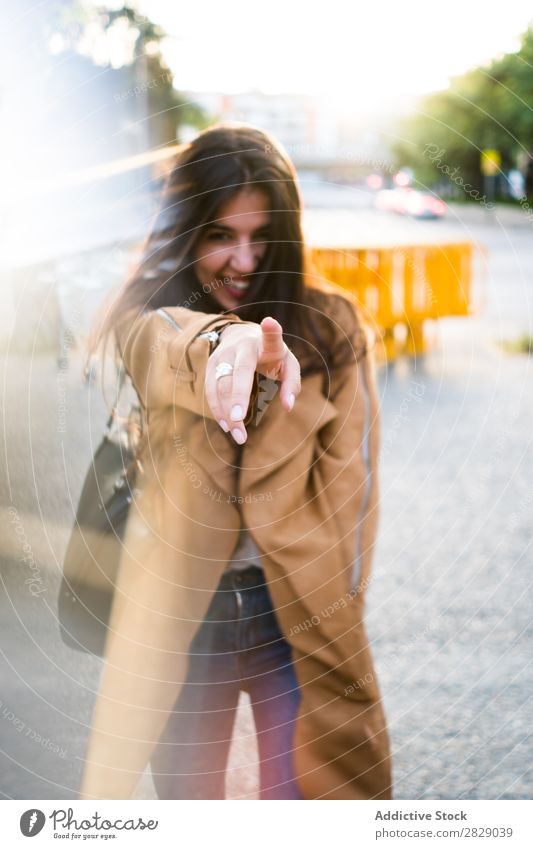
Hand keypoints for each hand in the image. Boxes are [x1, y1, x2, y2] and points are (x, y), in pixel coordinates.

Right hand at [204, 317, 300, 443]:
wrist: (242, 336)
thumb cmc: (272, 355)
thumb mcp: (288, 365)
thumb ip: (292, 384)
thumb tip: (288, 407)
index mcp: (266, 343)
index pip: (270, 336)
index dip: (270, 329)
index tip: (269, 322)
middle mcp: (242, 345)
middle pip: (237, 372)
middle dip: (236, 396)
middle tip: (239, 421)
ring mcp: (223, 354)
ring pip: (220, 384)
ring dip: (226, 411)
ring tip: (237, 434)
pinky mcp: (211, 364)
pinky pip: (211, 389)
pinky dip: (217, 408)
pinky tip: (226, 425)